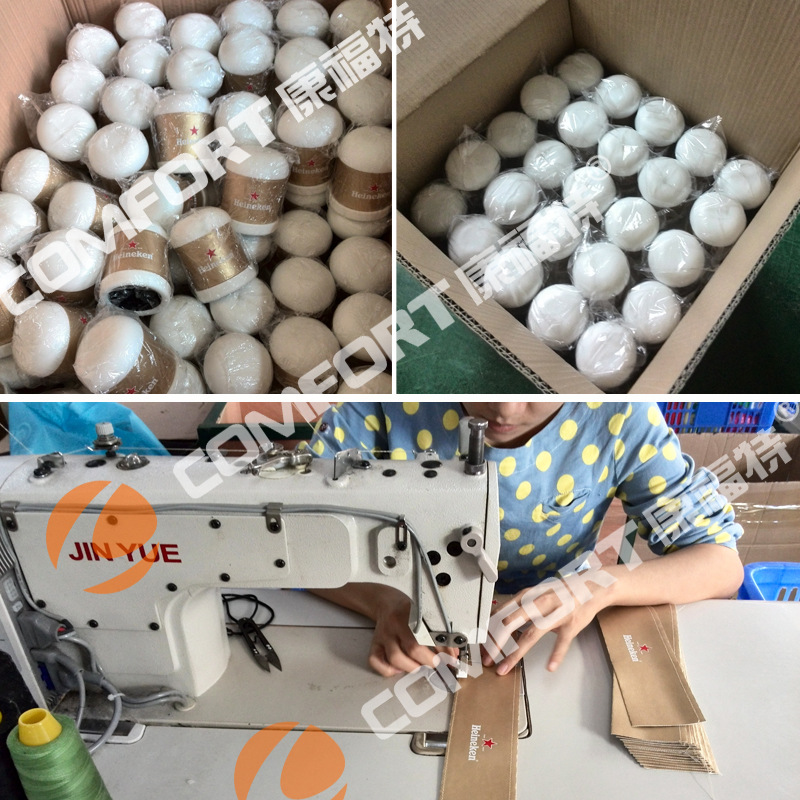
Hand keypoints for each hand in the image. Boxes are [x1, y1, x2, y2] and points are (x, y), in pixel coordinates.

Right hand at [369, 588, 457, 676]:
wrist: (385, 602)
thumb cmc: (407, 610)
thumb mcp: (424, 614)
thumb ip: (439, 632)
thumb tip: (453, 653)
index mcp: (410, 614)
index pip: (429, 635)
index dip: (442, 650)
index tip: (451, 659)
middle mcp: (395, 625)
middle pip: (413, 648)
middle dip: (429, 661)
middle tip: (437, 664)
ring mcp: (383, 636)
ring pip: (395, 658)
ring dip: (412, 667)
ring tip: (420, 667)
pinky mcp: (374, 644)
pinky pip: (376, 661)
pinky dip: (388, 670)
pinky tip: (399, 668)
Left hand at [481, 573, 612, 675]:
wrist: (589, 587)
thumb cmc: (559, 593)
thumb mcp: (535, 594)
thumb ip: (519, 607)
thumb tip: (499, 621)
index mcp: (527, 596)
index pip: (501, 614)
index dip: (490, 631)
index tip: (482, 646)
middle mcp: (538, 603)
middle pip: (511, 624)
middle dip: (496, 644)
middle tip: (488, 660)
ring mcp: (554, 614)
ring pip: (531, 635)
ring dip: (515, 654)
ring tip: (505, 668)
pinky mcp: (570, 624)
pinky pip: (562, 642)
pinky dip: (556, 655)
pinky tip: (549, 667)